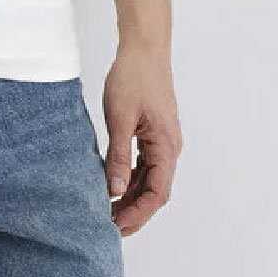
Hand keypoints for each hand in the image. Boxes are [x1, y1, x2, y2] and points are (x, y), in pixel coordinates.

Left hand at [100, 42, 182, 235]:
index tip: (116, 226)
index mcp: (166, 146)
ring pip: (149, 179)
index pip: (156, 193)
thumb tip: (114, 190)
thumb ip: (117, 155)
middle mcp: (170, 148)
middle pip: (154, 191)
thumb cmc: (133, 78)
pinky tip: (112, 185)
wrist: (144, 49)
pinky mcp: (153, 134)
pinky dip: (130, 178)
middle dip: (133, 211)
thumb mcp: (120, 118)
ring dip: (131, 196)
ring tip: (108, 211)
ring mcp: (162, 141)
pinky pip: (144, 165)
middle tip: (108, 227)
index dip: (137, 213)